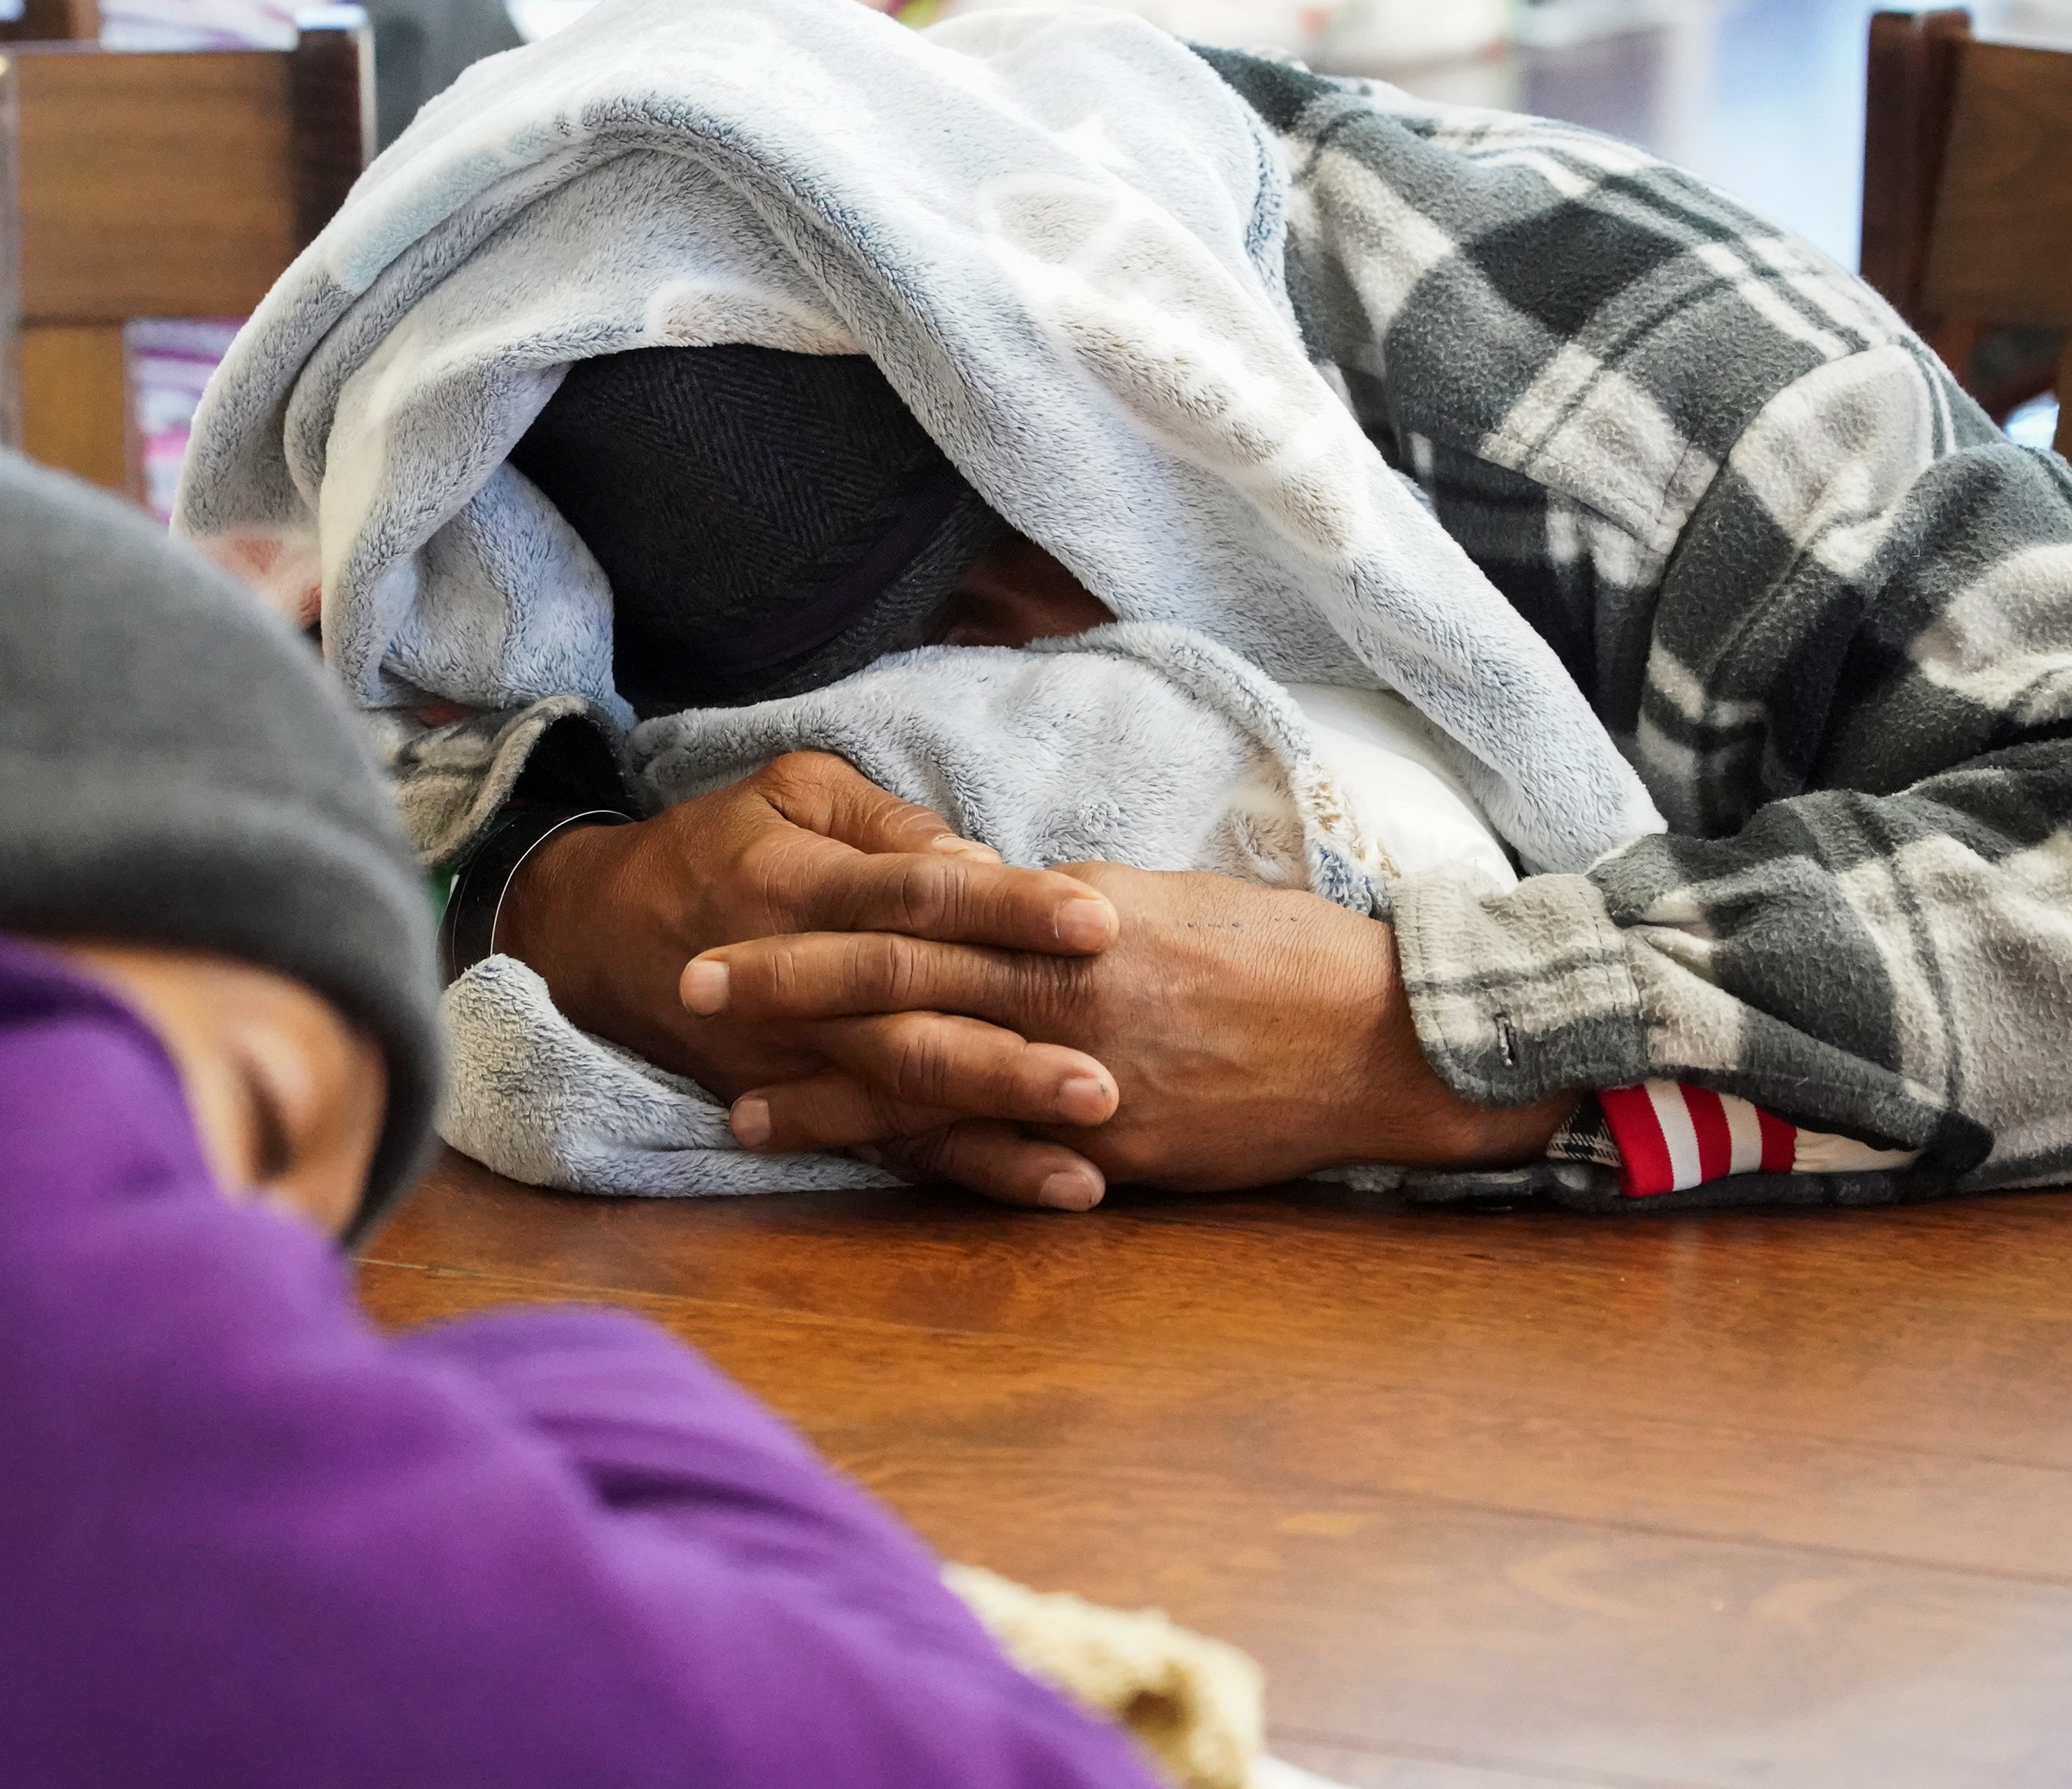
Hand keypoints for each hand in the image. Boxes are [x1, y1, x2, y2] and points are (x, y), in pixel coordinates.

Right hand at [495, 754, 1129, 1205]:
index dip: (1005, 909)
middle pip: (912, 1022)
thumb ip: (887, 825)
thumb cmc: (719, 845)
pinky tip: (1058, 1189)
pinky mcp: (800, 1111)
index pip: (915, 898)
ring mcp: (793, 1063)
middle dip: (1011, 1056)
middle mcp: (795, 990)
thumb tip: (977, 865)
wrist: (597, 936)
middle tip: (1108, 1078)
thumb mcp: (792, 792)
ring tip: (1097, 1157)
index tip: (1097, 921)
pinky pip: (894, 1150)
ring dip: (1001, 1134)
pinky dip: (975, 1174)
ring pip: (905, 1103)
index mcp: (797, 886)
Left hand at [680, 862, 1577, 1203]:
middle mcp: (1061, 990)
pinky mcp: (1113, 1148)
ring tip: (738, 1110)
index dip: (817, 922)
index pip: (914, 910)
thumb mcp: (1151, 902)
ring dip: (827, 1097)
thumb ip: (1050, 910)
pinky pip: (998, 1154)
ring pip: (928, 1079)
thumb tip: (976, 904)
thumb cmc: (1273, 953)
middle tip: (689, 988)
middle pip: (895, 986)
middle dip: (786, 993)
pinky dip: (922, 1159)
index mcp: (1066, 916)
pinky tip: (862, 1170)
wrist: (1382, 1036)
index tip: (736, 922)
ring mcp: (1083, 1076)